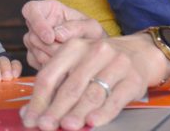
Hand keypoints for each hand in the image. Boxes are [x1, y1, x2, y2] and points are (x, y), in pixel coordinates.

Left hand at [20, 34, 156, 129]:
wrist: (139, 52)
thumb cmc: (100, 62)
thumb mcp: (76, 63)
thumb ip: (55, 85)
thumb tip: (29, 112)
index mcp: (73, 47)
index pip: (50, 75)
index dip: (38, 99)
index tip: (30, 118)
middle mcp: (94, 52)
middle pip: (70, 86)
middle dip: (55, 109)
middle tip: (45, 126)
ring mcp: (116, 64)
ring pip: (92, 93)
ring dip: (77, 113)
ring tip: (67, 126)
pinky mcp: (133, 79)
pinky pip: (115, 99)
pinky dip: (103, 112)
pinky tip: (92, 122)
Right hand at [22, 0, 105, 67]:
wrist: (93, 53)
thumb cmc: (92, 35)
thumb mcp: (91, 27)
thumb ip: (76, 27)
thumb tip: (57, 35)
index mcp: (49, 9)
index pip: (31, 9)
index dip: (37, 23)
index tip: (50, 38)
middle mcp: (38, 23)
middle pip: (32, 35)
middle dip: (50, 47)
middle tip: (67, 53)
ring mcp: (34, 40)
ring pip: (33, 50)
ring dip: (51, 57)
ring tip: (69, 59)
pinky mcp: (33, 55)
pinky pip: (35, 62)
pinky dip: (48, 66)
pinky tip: (63, 66)